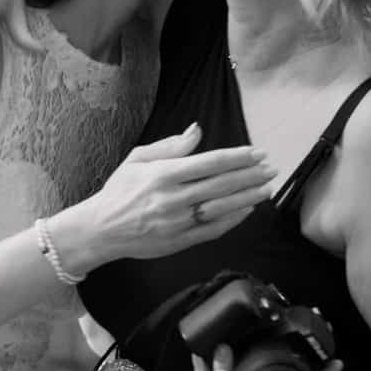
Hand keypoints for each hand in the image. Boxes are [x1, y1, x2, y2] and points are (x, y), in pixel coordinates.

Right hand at [47, 124, 275, 272]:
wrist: (100, 230)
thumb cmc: (119, 190)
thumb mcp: (138, 159)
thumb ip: (170, 145)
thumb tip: (197, 129)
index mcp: (163, 174)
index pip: (210, 163)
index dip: (237, 157)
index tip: (257, 152)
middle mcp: (172, 198)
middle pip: (221, 185)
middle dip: (250, 175)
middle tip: (271, 168)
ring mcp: (177, 221)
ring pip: (221, 208)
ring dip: (248, 197)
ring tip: (267, 188)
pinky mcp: (179, 241)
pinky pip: (213, 229)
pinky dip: (233, 220)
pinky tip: (247, 210)